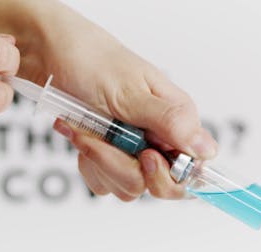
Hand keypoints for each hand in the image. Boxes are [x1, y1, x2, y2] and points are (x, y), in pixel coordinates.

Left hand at [17, 3, 217, 200]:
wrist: (52, 56)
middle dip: (126, 168)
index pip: (191, 168)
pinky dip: (88, 163)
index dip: (170, 174)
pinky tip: (79, 135)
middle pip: (159, 186)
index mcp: (175, 120)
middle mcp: (156, 138)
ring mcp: (131, 150)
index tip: (146, 156)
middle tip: (106, 139)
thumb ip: (170, 121)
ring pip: (128, 187)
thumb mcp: (132, 92)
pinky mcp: (106, 158)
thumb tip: (208, 150)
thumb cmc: (94, 63)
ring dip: (100, 161)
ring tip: (84, 129)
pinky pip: (103, 182)